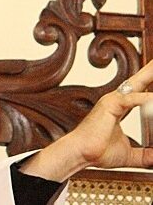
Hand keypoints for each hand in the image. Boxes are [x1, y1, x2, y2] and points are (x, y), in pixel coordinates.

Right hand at [20, 59, 152, 181]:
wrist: (80, 154)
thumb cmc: (97, 151)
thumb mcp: (129, 154)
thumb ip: (145, 155)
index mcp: (119, 107)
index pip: (139, 91)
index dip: (149, 81)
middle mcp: (116, 99)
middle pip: (139, 81)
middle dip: (150, 71)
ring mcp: (112, 100)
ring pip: (138, 84)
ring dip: (150, 75)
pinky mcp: (110, 105)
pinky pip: (132, 99)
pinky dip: (146, 99)